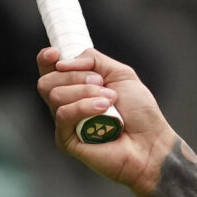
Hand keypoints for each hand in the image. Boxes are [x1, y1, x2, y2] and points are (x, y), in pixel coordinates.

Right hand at [34, 47, 176, 196]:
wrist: (151, 142)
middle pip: (47, 81)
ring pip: (55, 95)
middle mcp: (67, 104)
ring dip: (85, 92)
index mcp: (76, 87)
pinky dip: (84, 107)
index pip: (48, 71)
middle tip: (101, 84)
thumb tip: (62, 61)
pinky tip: (103, 109)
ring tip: (110, 100)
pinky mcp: (66, 140)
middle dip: (75, 76)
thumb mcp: (121, 74)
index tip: (56, 54)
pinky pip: (63, 114)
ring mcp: (65, 123)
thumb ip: (93, 59)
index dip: (46, 59)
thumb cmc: (140, 112)